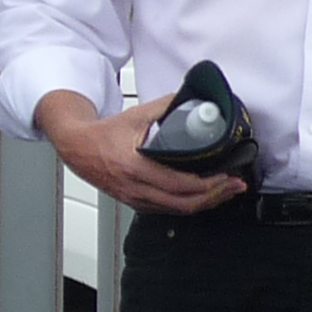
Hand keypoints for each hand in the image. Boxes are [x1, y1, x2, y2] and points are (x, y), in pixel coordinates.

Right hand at [39, 90, 250, 215]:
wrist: (77, 147)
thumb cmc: (102, 134)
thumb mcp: (135, 115)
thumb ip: (165, 107)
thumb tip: (192, 100)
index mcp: (135, 167)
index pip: (179, 185)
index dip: (207, 184)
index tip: (225, 175)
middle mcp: (135, 188)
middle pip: (183, 204)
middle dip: (214, 196)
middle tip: (234, 186)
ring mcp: (135, 198)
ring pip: (176, 210)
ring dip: (204, 203)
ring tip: (225, 192)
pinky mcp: (135, 202)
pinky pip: (166, 209)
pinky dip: (187, 205)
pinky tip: (201, 196)